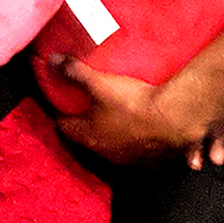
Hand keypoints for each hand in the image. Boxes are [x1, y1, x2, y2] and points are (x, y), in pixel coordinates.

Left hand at [54, 23, 223, 167]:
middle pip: (91, 140)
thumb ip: (75, 72)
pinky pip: (143, 154)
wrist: (173, 121)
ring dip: (116, 139)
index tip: (62, 106)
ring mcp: (131, 160)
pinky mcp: (154, 161)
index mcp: (90, 136)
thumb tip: (50, 61)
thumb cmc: (131, 102)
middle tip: (88, 110)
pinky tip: (148, 135)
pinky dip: (142, 146)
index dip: (62, 116)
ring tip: (119, 122)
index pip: (66, 128)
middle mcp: (107, 153)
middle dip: (89, 128)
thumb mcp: (100, 83)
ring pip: (118, 150)